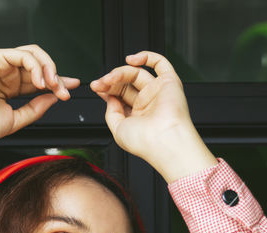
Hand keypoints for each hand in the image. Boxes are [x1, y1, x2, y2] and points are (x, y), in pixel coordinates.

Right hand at [0, 46, 77, 150]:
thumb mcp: (16, 119)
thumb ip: (36, 108)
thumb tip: (54, 98)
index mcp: (9, 86)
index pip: (38, 78)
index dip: (57, 80)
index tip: (72, 87)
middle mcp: (6, 72)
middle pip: (40, 65)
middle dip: (56, 77)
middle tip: (64, 92)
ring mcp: (0, 63)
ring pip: (34, 54)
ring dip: (49, 69)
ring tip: (53, 85)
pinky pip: (24, 55)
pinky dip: (37, 66)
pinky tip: (40, 82)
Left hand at [89, 51, 215, 181]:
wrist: (164, 141)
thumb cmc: (145, 142)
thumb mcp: (118, 130)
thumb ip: (111, 113)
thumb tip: (110, 98)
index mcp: (137, 115)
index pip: (119, 95)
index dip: (107, 89)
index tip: (96, 87)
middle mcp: (148, 103)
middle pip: (126, 83)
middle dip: (110, 81)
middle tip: (100, 83)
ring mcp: (158, 92)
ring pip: (137, 73)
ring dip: (120, 72)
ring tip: (110, 78)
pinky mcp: (170, 82)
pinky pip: (160, 63)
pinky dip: (146, 56)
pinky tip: (131, 60)